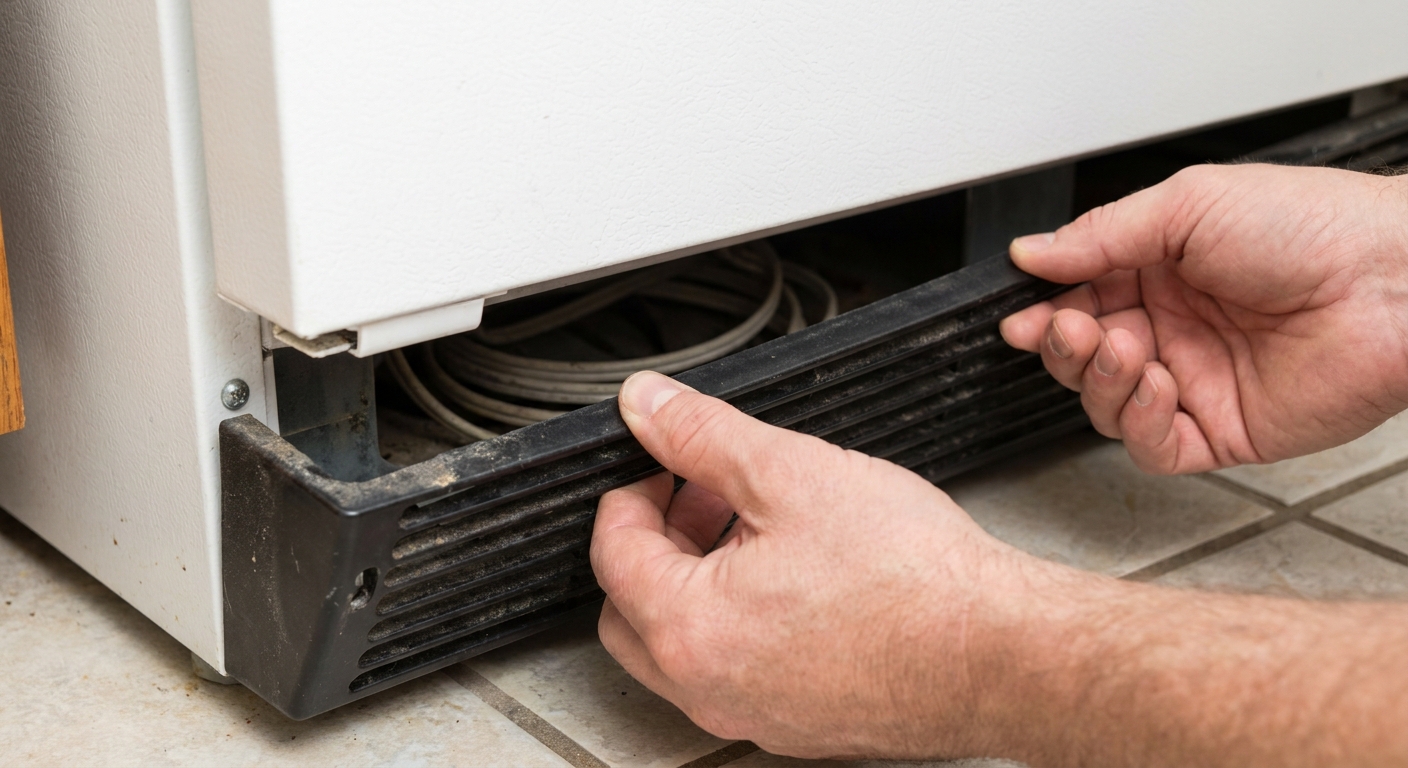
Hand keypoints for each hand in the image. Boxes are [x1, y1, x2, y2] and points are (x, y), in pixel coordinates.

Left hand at [589, 371, 1049, 758]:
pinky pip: (735, 673)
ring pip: (682, 647)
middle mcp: (708, 688)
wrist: (1002, 652)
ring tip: (755, 529)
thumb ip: (702, 435)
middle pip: (631, 610)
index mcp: (689, 627)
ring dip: (695, 582)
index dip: (631, 491)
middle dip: (654, 543)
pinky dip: (739, 624)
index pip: (611, 552)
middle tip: (699, 498)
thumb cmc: (914, 579)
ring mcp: (754, 716)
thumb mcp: (791, 472)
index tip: (660, 465)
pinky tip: (795, 580)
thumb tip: (648, 406)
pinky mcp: (798, 726)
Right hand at [1000, 164, 1407, 472]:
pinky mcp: (1224, 430)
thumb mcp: (1188, 204)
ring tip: (1122, 349)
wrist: (1392, 280)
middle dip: (1063, 346)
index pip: (1079, 300)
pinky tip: (1154, 385)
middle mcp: (1176, 328)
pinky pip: (1155, 447)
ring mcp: (1198, 381)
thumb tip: (1032, 253)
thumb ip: (1101, 234)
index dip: (1043, 312)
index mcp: (1163, 271)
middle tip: (1068, 329)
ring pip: (1109, 405)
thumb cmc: (1314, 227)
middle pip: (1083, 357)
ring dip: (1099, 380)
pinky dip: (1139, 423)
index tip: (1018, 314)